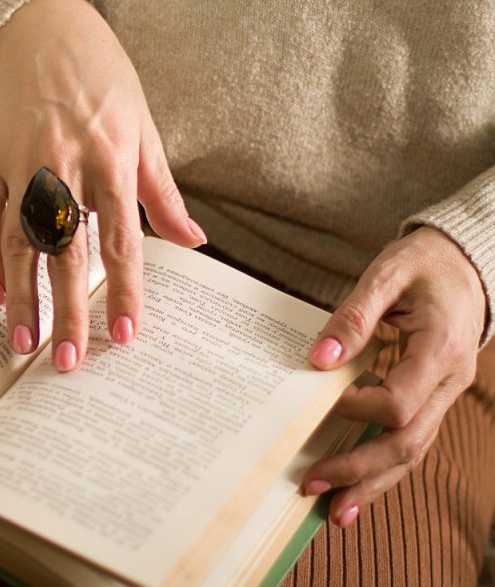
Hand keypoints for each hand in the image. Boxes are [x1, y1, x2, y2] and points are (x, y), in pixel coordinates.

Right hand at [0, 0, 205, 370]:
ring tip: (21, 344)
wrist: (47, 32)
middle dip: (66, 312)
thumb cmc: (104, 82)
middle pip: (65, 253)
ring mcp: (20, 163)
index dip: (124, 293)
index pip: (120, 242)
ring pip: (18, 243)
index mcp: (110, 160)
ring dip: (20, 298)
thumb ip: (162, 192)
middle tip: (65, 362)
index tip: (123, 338)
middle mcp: (62, 166)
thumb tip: (193, 242)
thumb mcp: (145, 130)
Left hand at [301, 226, 486, 526]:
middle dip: (358, 468)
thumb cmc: (424, 265)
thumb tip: (319, 360)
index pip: (398, 402)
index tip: (316, 405)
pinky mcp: (433, 398)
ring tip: (333, 510)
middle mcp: (450, 382)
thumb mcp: (386, 275)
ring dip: (372, 482)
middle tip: (310, 482)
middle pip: (407, 441)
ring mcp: (445, 394)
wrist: (464, 263)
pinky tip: (355, 486)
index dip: (355, 411)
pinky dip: (382, 466)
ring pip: (412, 450)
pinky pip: (410, 439)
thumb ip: (352, 317)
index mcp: (441, 351)